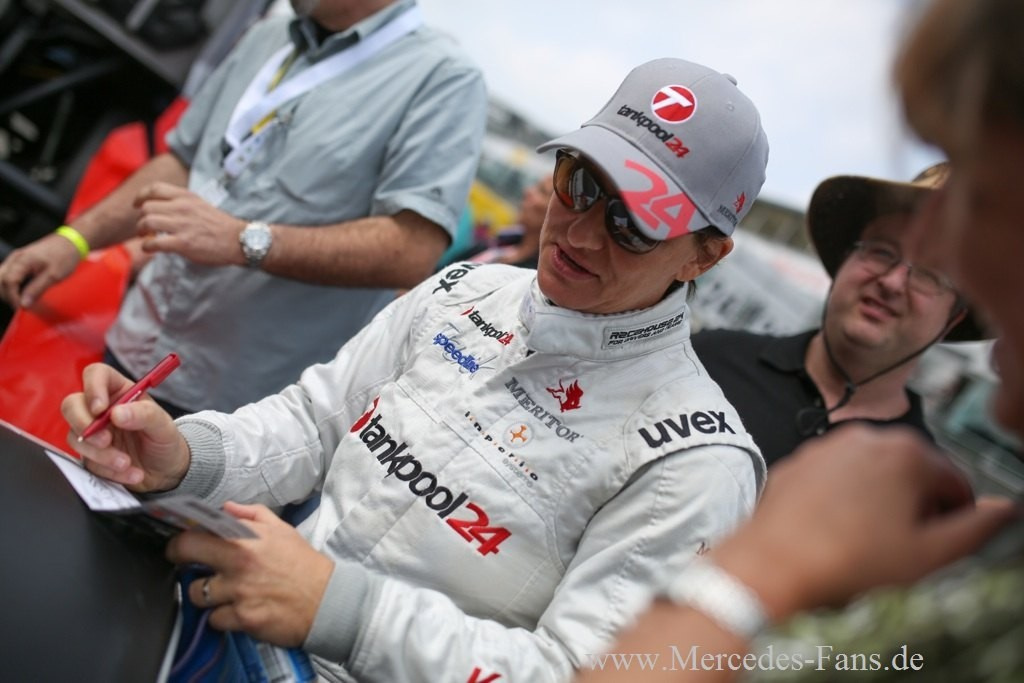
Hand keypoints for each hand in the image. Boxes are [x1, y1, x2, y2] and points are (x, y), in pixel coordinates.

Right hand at [0, 232, 81, 307]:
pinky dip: (12, 286)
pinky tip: (22, 293)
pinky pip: (7, 275)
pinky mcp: (18, 262)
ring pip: (1, 278)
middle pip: (0, 281)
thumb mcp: (54, 275)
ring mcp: (15, 259)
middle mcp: (15, 258)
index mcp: (22, 260)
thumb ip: (37, 289)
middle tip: (23, 306)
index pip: (8, 282)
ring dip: (8, 291)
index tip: (23, 308)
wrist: (70, 242)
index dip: (13, 298)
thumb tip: (24, 304)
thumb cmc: (64, 256)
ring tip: (23, 301)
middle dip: (8, 296)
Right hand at [61, 362, 190, 490]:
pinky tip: (131, 473)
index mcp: (120, 391)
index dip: (93, 387)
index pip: (96, 375)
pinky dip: (108, 470)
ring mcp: (92, 433)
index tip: (100, 408)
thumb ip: (144, 414)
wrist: (167, 470)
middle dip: (84, 424)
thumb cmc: (164, 440)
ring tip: (126, 463)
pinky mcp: (89, 456)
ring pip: (75, 437)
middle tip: (106, 440)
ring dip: (100, 454)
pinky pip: (86, 462)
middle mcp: (101, 410)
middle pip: (72, 405)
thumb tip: (116, 413)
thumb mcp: (163, 425)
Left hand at [133, 182, 245, 265]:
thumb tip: (161, 208)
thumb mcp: (200, 204)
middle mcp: (182, 208)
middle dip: (140, 218)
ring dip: (141, 231)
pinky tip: (150, 249)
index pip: (154, 188)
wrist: (238, 240)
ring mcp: (182, 225)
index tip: (136, 205)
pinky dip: (147, 246)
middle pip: (147, 207)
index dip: (140, 196)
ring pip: (147, 222)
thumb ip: (181, 203)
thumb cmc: (220, 226)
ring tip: (146, 237)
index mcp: (186, 197)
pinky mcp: (183, 243)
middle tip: (143, 227)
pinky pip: (154, 243)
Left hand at [166, 502, 334, 646]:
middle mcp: (239, 563)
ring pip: (196, 594)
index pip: (197, 531)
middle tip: (187, 565)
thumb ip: (252, 514)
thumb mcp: (282, 530)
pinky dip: (222, 617)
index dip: (183, 537)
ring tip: (221, 592)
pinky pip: (214, 620)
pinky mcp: (243, 619)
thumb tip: (225, 508)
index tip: (182, 542)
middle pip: (186, 555)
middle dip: (179, 559)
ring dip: (205, 594)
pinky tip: (237, 611)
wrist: (326, 600)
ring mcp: (238, 592)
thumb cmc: (303, 564)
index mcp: (246, 538)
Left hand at [712, 424, 1016, 620]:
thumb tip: (1001, 510)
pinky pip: (833, 480)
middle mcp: (865, 438)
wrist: (770, 563)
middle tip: (903, 546)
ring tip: (865, 542)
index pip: (954, 482)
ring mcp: (825, 447)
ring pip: (870, 476)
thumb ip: (973, 528)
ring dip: (877, 503)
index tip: (942, 541)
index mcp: (906, 453)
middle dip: (914, 507)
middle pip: (911, 474)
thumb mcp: (927, 554)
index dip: (955, 516)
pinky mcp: (797, 462)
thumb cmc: (845, 560)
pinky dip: (840, 501)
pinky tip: (832, 532)